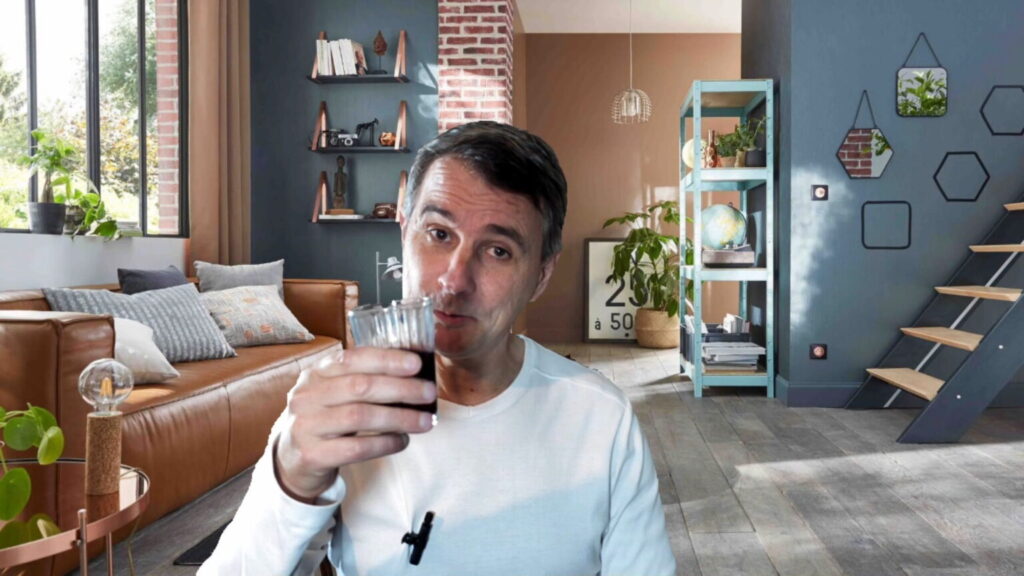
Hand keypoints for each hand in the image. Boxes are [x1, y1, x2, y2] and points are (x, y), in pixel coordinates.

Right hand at [274, 348, 435, 501]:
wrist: (291, 459)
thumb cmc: (325, 420)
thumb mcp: (334, 393)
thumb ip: (363, 380)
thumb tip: (413, 374)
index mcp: (315, 374)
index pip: (352, 358)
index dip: (386, 359)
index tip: (416, 363)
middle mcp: (306, 396)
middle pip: (360, 387)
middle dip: (400, 388)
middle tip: (429, 392)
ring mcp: (306, 425)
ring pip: (360, 417)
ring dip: (399, 418)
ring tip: (424, 421)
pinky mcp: (311, 455)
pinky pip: (356, 448)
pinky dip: (385, 443)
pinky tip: (402, 441)